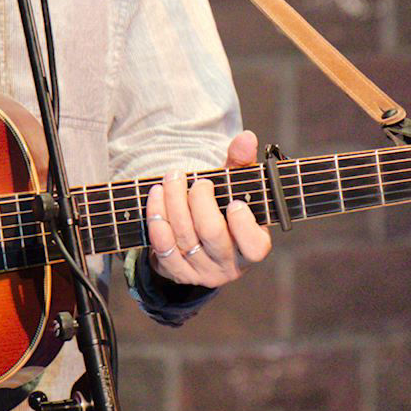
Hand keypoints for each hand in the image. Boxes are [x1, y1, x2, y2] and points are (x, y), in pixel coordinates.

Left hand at [144, 131, 272, 287]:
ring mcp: (202, 271)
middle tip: (198, 181)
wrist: (199, 238)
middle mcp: (229, 265)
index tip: (233, 202)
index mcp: (253, 247)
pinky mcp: (176, 273)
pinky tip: (155, 197)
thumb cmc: (224, 206)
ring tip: (171, 178)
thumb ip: (242, 162)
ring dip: (174, 203)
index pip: (254, 246)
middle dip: (200, 201)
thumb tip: (246, 138)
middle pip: (212, 234)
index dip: (243, 225)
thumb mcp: (237, 186)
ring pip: (184, 237)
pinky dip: (157, 219)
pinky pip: (163, 248)